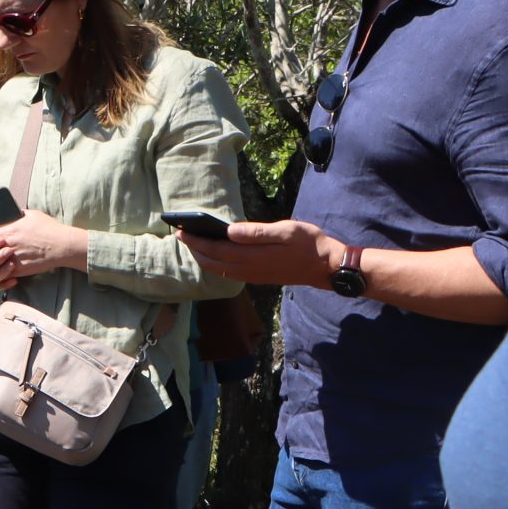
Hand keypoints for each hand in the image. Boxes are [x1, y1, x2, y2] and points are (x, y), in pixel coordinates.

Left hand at [0, 209, 85, 284]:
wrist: (61, 246)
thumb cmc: (49, 229)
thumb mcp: (31, 215)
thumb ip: (17, 214)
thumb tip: (11, 212)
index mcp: (8, 230)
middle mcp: (7, 244)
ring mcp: (12, 258)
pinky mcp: (18, 269)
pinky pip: (2, 273)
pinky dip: (0, 272)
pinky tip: (2, 269)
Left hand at [179, 218, 346, 287]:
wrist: (327, 267)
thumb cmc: (309, 243)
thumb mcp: (286, 231)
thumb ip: (256, 232)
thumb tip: (229, 231)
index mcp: (253, 256)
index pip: (216, 249)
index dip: (196, 241)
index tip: (181, 231)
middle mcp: (249, 269)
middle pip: (212, 262)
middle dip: (194, 249)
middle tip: (181, 235)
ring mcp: (254, 276)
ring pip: (219, 270)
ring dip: (204, 258)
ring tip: (193, 244)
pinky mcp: (259, 278)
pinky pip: (229, 274)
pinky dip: (216, 265)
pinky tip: (215, 255)